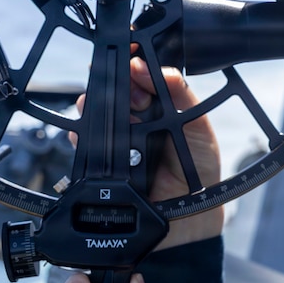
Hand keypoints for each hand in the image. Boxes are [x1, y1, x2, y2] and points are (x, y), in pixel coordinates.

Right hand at [73, 53, 223, 249]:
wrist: (190, 216)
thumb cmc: (199, 169)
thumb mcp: (198, 126)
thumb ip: (181, 95)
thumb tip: (154, 67)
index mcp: (159, 105)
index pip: (138, 77)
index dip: (133, 67)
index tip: (135, 66)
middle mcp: (136, 119)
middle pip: (113, 90)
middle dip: (116, 84)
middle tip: (133, 95)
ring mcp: (117, 139)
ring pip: (95, 113)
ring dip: (97, 106)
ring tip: (115, 113)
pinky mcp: (103, 161)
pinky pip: (85, 143)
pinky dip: (84, 136)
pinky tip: (92, 134)